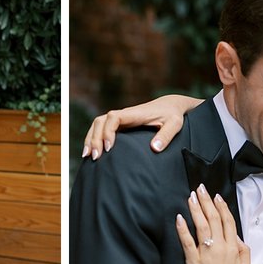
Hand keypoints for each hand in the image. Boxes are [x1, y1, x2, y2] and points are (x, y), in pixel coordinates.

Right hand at [83, 94, 197, 158]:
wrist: (171, 106)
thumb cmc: (173, 115)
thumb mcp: (175, 124)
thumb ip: (166, 135)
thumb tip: (154, 148)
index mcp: (135, 114)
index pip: (114, 118)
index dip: (108, 131)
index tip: (110, 148)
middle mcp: (124, 116)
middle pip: (100, 121)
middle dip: (94, 138)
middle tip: (96, 157)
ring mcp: (121, 121)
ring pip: (97, 125)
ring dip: (90, 139)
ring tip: (87, 157)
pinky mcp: (120, 126)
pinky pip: (101, 130)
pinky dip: (94, 139)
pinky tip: (91, 153)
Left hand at [175, 184, 249, 263]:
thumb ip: (244, 251)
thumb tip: (238, 238)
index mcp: (234, 248)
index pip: (228, 222)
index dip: (222, 207)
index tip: (216, 196)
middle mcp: (221, 247)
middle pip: (214, 219)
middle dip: (207, 202)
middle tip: (200, 188)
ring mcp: (206, 253)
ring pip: (202, 226)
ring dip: (196, 209)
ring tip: (191, 196)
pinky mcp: (193, 261)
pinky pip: (187, 241)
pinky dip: (183, 229)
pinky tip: (179, 217)